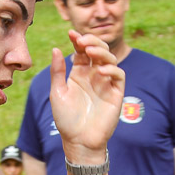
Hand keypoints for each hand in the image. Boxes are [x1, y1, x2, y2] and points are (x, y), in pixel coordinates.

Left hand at [49, 30, 124, 161]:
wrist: (78, 141)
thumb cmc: (66, 119)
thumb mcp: (57, 93)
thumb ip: (58, 72)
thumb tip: (56, 49)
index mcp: (79, 74)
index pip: (81, 51)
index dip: (78, 40)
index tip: (71, 33)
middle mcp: (94, 76)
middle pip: (98, 51)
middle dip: (92, 42)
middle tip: (82, 40)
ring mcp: (105, 83)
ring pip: (109, 59)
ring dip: (101, 52)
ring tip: (90, 51)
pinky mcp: (116, 93)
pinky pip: (118, 76)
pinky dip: (112, 70)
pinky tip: (100, 71)